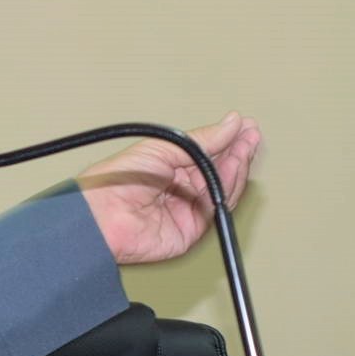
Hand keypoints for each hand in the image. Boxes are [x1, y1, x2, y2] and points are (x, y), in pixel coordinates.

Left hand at [79, 112, 261, 265]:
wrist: (102, 214)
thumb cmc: (117, 180)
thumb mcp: (164, 147)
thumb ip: (203, 140)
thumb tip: (230, 124)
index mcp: (172, 169)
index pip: (209, 155)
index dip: (229, 141)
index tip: (246, 127)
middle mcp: (182, 190)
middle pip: (220, 172)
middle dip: (238, 153)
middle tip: (252, 136)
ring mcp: (188, 211)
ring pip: (223, 190)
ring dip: (237, 168)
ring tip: (245, 148)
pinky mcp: (191, 231)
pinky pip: (216, 210)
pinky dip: (227, 190)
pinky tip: (233, 169)